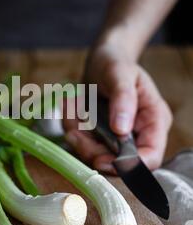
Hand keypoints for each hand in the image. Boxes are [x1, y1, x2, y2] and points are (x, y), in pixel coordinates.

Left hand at [64, 42, 171, 172]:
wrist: (100, 60)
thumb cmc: (115, 62)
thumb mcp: (119, 74)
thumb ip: (123, 99)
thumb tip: (122, 130)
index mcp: (153, 121)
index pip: (151, 157)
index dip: (130, 164)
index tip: (104, 159)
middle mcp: (138, 135)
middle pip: (120, 164)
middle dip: (94, 152)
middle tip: (75, 134)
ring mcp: (117, 139)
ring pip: (97, 157)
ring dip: (79, 139)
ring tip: (71, 109)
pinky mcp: (99, 138)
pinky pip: (82, 145)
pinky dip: (72, 129)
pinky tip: (71, 108)